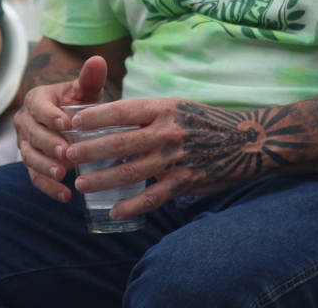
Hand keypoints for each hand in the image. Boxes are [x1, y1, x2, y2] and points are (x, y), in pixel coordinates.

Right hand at [13, 55, 107, 201]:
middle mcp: (26, 121)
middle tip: (66, 153)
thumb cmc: (79, 105)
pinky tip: (65, 196)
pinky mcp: (31, 163)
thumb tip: (98, 60)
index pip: (38, 106)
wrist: (71, 123)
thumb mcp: (85, 92)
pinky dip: (48, 187)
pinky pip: (34, 176)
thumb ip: (90, 78)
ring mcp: (26, 144)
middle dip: (48, 143)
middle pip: (32, 133)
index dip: (50, 115)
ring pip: (29, 156)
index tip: (66, 124)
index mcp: (36, 99)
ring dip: (44, 167)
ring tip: (62, 175)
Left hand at [64, 97, 267, 218]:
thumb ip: (148, 113)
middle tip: (67, 155)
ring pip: (130, 171)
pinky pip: (152, 196)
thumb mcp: (177, 107)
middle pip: (118, 142)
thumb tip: (110, 118)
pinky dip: (131, 206)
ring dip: (102, 179)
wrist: (249, 141)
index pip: (120, 110)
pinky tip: (114, 211)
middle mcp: (166, 132)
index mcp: (162, 108)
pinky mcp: (185, 181)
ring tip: (80, 184)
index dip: (94, 116)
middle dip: (89, 150)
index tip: (72, 121)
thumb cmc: (206, 121)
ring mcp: (175, 158)